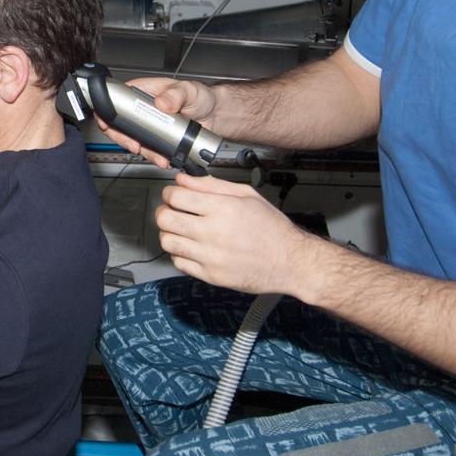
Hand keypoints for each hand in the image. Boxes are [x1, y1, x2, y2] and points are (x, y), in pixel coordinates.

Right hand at [97, 77, 216, 167]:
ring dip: (144, 152)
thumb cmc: (201, 96)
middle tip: (135, 146)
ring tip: (158, 157)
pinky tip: (165, 159)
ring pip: (135, 141)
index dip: (108, 112)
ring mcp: (150, 126)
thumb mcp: (189, 90)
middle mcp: (143, 109)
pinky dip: (156, 157)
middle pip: (120, 125)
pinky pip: (151, 150)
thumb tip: (161, 102)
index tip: (110, 124)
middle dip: (125, 139)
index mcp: (144, 91)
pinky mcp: (159, 139)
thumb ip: (176, 94)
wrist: (216, 115)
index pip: (117, 99)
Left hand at [155, 173, 315, 295]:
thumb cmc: (272, 228)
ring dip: (169, 232)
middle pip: (165, 219)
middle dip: (164, 211)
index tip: (173, 195)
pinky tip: (191, 247)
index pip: (176, 197)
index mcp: (223, 209)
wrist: (291, 262)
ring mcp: (211, 257)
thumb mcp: (247, 196)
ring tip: (181, 229)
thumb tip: (183, 179)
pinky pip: (179, 263)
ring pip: (167, 241)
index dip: (169, 193)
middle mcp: (214, 233)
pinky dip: (179, 253)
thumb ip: (212, 186)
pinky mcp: (211, 276)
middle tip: (172, 211)